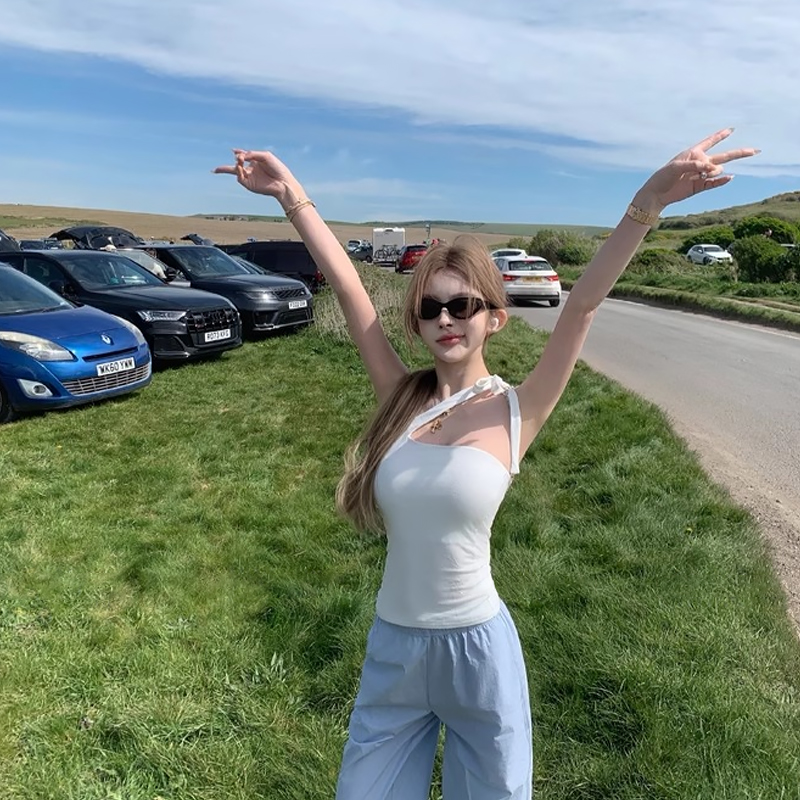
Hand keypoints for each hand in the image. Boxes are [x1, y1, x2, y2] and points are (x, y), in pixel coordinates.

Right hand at [213, 150, 302, 208]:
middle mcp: (251, 170)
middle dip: (224, 169)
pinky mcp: (250, 185)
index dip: (238, 153)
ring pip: (236, 172)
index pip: (243, 157)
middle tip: (217, 168)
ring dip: (236, 165)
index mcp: (255, 161)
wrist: (283, 182)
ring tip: (239, 160)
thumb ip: (251, 154)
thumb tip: (238, 156)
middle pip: (235, 167)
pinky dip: (238, 172)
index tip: (233, 150)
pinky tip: (240, 168)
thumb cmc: (277, 168)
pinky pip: (239, 178)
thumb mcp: (265, 156)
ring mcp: (250, 178)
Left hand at [633, 128, 758, 213]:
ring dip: (715, 170)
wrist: (656, 194)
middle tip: (755, 151)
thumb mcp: (676, 167)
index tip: (731, 129)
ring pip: (718, 169)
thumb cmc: (663, 177)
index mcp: (693, 153)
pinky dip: (722, 180)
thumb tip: (712, 168)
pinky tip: (729, 177)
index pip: (710, 141)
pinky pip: (715, 183)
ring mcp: (701, 175)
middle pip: (723, 155)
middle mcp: (699, 163)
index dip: (720, 135)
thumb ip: (694, 165)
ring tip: (702, 174)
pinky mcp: (700, 186)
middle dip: (739, 153)